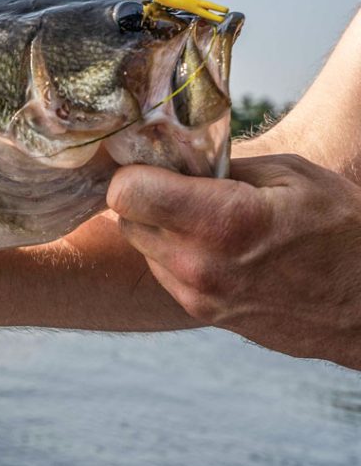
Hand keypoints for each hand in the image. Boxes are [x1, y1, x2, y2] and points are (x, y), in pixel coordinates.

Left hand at [108, 154, 360, 368]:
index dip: (132, 171)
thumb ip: (222, 164)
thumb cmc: (342, 231)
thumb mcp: (291, 175)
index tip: (153, 160)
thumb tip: (174, 154)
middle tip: (178, 183)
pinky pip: (161, 269)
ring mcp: (196, 295)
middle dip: (144, 195)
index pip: (125, 193)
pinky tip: (212, 242)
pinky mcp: (200, 312)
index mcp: (221, 222)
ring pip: (139, 244)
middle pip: (126, 217)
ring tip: (202, 215)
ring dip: (158, 224)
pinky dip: (172, 251)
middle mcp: (198, 264)